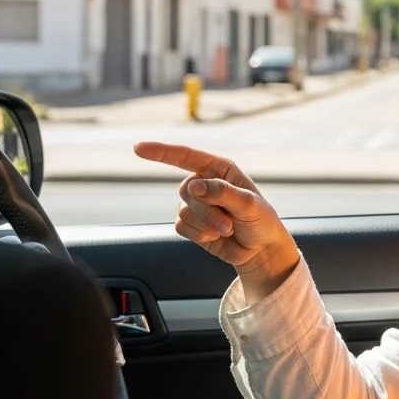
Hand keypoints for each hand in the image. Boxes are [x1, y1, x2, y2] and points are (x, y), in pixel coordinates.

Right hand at [133, 142, 299, 302]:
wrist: (260, 250)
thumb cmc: (261, 221)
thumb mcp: (249, 204)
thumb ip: (222, 193)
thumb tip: (194, 186)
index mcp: (220, 169)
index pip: (186, 156)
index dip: (161, 152)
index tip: (138, 148)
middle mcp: (204, 182)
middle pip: (186, 192)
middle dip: (207, 212)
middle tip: (229, 225)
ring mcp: (196, 204)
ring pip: (183, 212)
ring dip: (206, 226)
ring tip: (227, 230)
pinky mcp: (191, 223)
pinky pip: (181, 227)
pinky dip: (199, 235)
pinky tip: (216, 237)